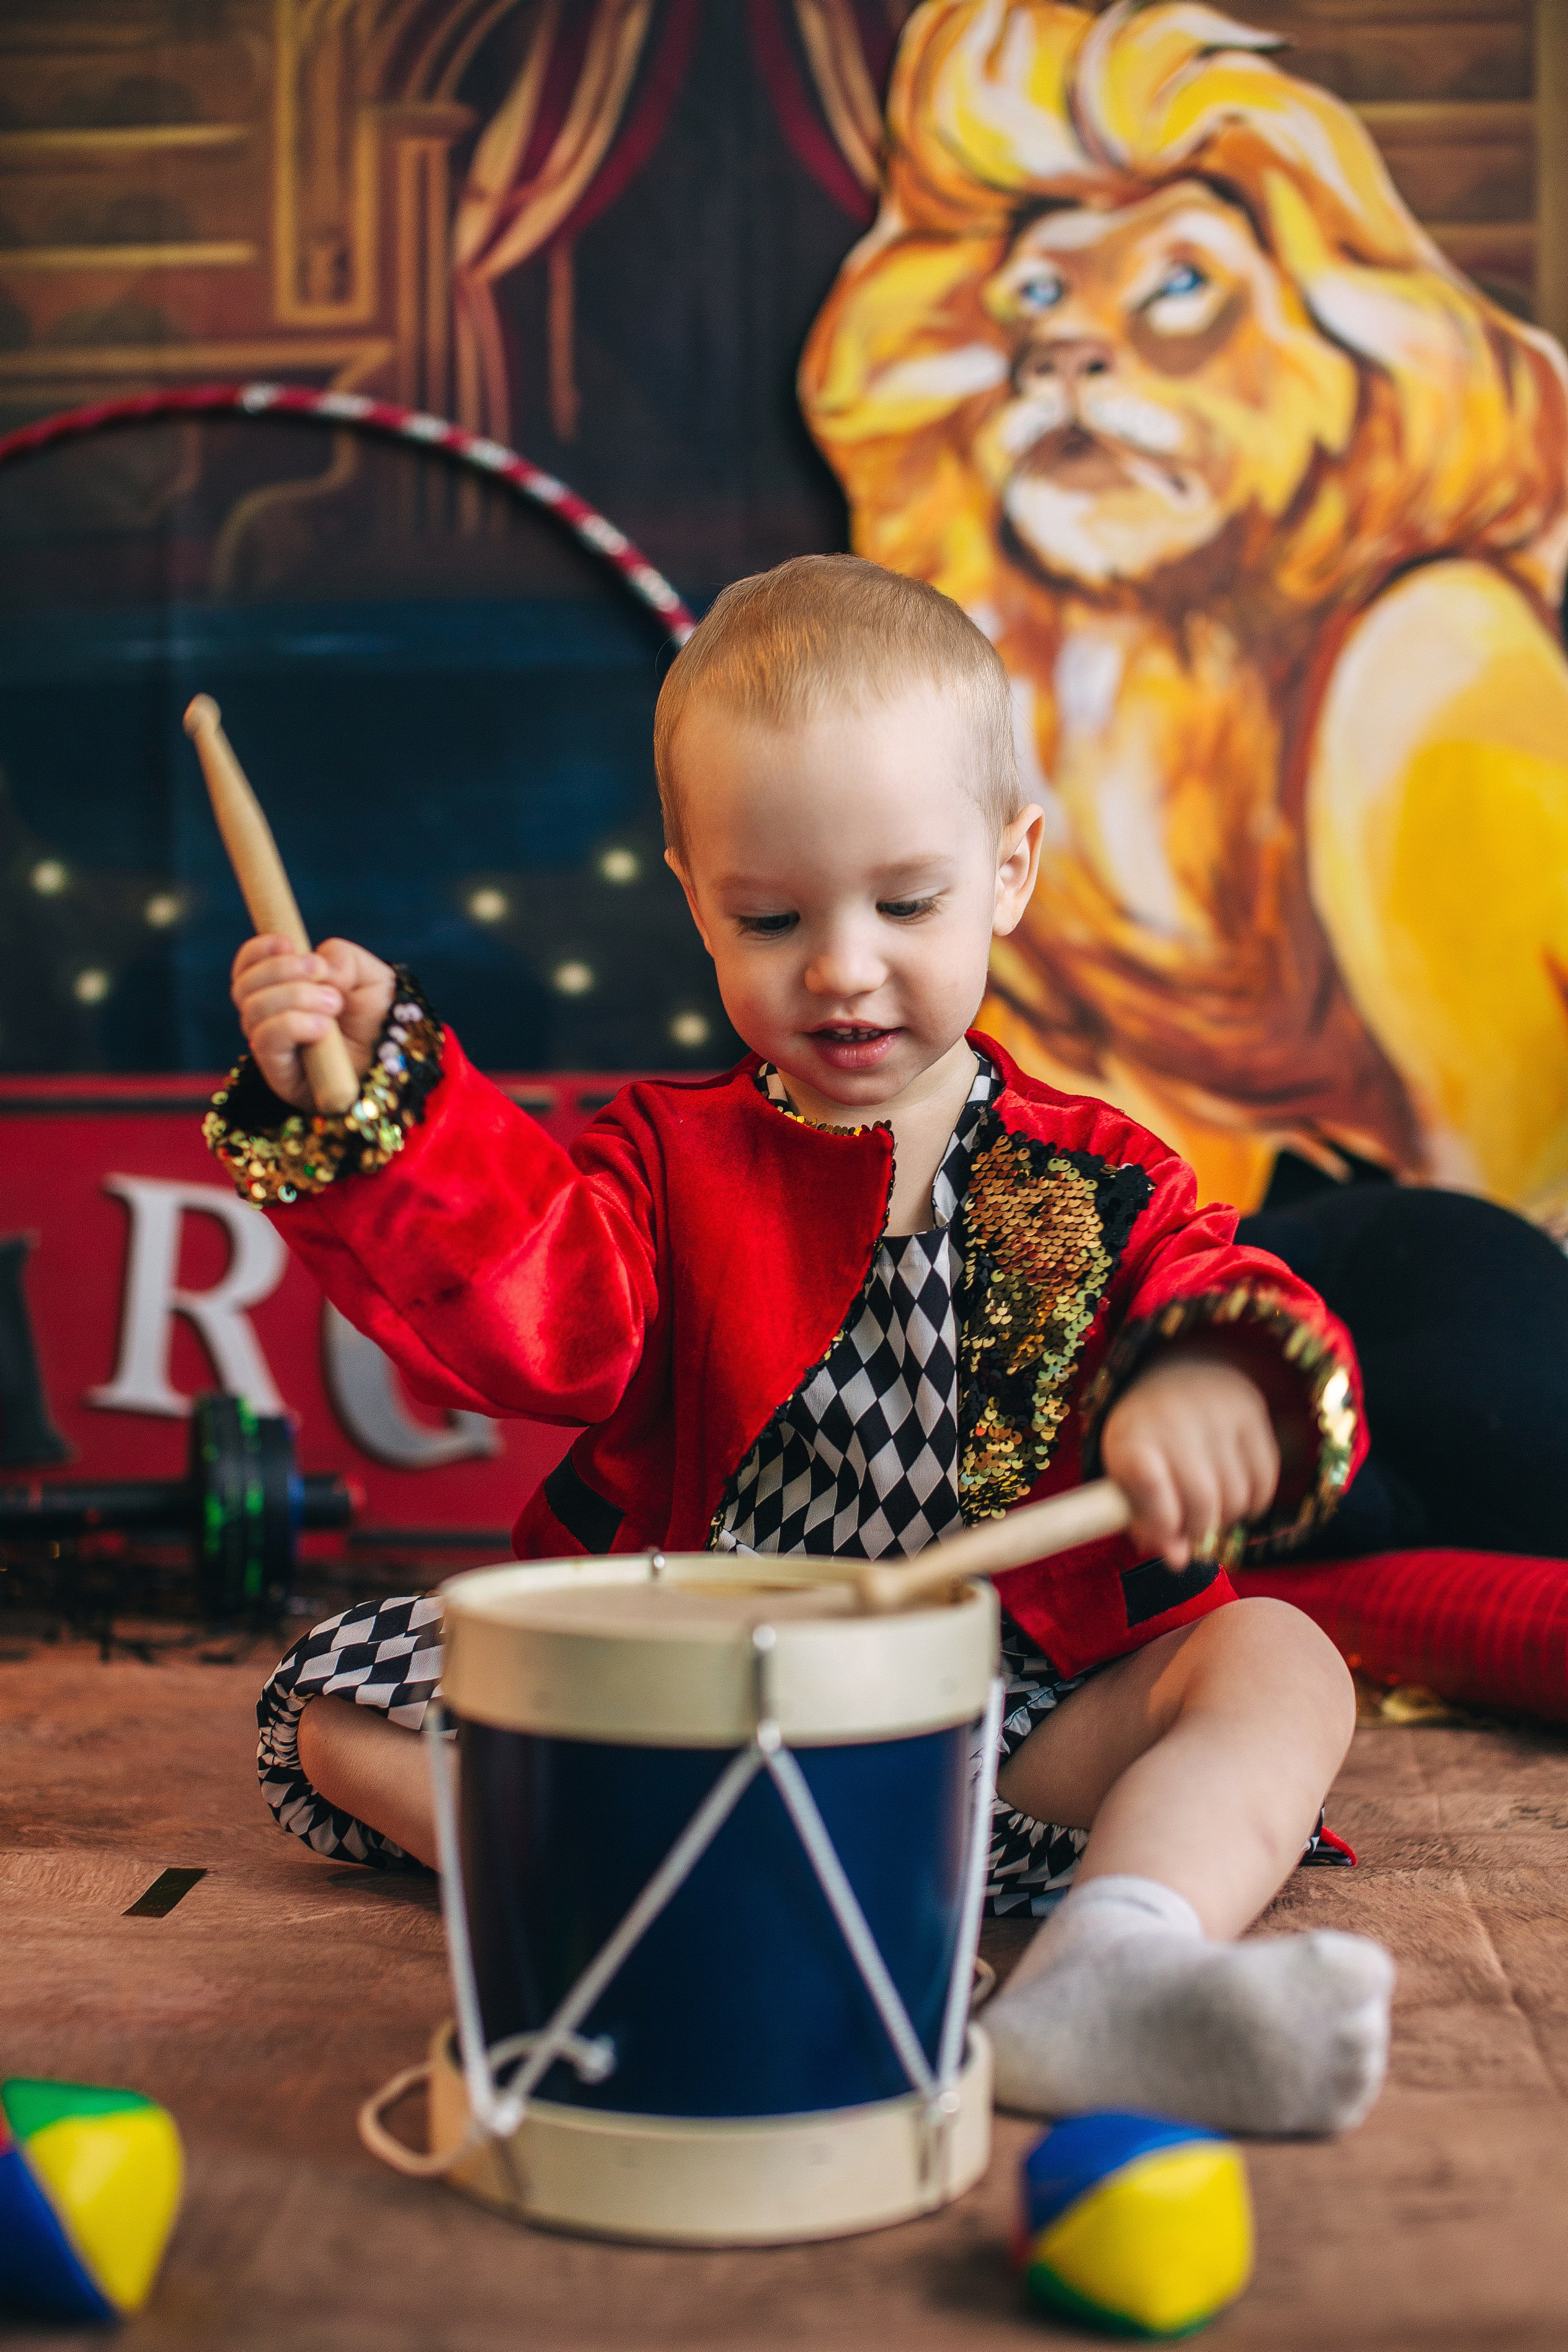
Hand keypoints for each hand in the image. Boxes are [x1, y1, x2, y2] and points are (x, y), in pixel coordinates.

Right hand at [231, 934, 395, 1110]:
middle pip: (244, 985)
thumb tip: (319, 966)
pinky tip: (323, 1026)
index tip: (288, 943)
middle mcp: (268, 1016)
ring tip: (334, 1003)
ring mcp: (270, 1044)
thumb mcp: (371, 976)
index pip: (247, 966)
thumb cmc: (377, 1019)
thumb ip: (345, 958)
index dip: (259, 951)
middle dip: (281, 970)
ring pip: (253, 1009)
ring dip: (294, 996)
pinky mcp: (277, 1071)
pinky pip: (266, 1039)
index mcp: (281, 988)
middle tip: (323, 973)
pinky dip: (293, 1024)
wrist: (390, 1064)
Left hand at [1101, 1346, 1279, 1569]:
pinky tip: (1233, 1495)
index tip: (1165, 1541)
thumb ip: (1147, 1523)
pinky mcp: (1252, 1411)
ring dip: (1224, 1519)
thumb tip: (1178, 1562)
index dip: (1159, 1522)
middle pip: (1202, 1502)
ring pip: (1237, 1498)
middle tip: (1189, 1529)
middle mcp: (1174, 1418)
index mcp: (1131, 1436)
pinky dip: (1252, 1502)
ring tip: (1208, 1508)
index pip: (1146, 1482)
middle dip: (1196, 1530)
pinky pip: (1265, 1481)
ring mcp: (1217, 1412)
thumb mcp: (1127, 1478)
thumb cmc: (1147, 1442)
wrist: (1176, 1374)